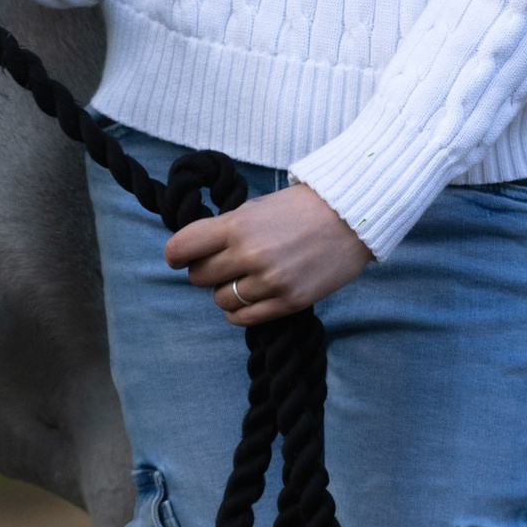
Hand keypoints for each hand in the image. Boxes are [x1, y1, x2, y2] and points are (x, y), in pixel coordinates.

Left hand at [167, 180, 372, 323]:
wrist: (351, 216)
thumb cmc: (301, 208)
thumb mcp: (256, 208)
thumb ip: (225, 229)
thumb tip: (195, 251)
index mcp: (237, 225)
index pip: (181, 248)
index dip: (175, 255)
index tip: (179, 257)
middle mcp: (250, 254)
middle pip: (199, 277)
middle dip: (204, 272)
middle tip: (220, 266)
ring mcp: (270, 280)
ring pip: (220, 300)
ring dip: (226, 292)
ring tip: (243, 280)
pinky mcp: (289, 301)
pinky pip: (244, 318)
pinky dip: (239, 312)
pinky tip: (248, 299)